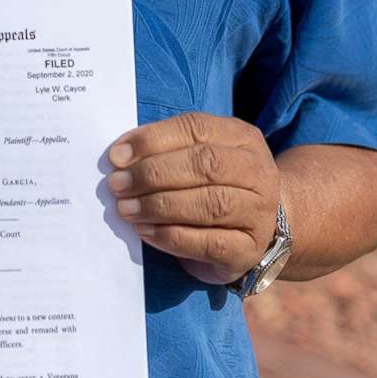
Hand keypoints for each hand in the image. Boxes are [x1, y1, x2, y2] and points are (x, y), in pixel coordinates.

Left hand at [106, 112, 283, 287]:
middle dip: (154, 173)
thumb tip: (121, 155)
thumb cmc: (216, 186)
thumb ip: (165, 150)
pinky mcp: (248, 249)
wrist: (256, 230)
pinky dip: (172, 237)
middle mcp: (258, 172)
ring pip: (210, 203)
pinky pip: (210, 242)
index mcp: (242, 138)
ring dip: (160, 205)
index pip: (196, 128)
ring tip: (127, 209)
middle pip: (205, 164)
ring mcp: (259, 213)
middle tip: (119, 184)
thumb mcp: (198, 157)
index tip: (117, 156)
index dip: (153, 140)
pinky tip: (146, 232)